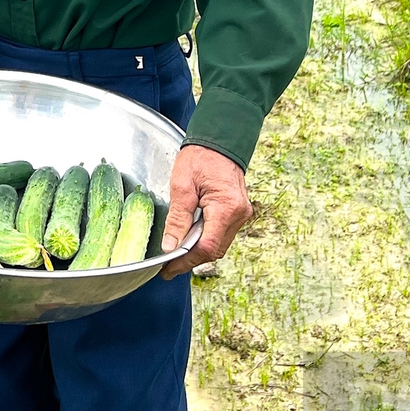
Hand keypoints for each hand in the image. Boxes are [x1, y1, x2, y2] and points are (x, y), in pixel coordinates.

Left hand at [160, 144, 250, 278]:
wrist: (219, 142)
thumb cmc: (201, 157)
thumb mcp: (182, 186)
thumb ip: (177, 219)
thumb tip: (170, 247)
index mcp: (226, 208)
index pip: (207, 247)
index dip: (186, 261)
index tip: (168, 269)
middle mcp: (239, 215)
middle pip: (214, 250)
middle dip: (190, 260)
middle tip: (169, 266)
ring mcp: (241, 214)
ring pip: (218, 245)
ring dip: (198, 252)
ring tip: (176, 255)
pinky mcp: (238, 213)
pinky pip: (221, 235)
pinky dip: (205, 240)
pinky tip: (190, 240)